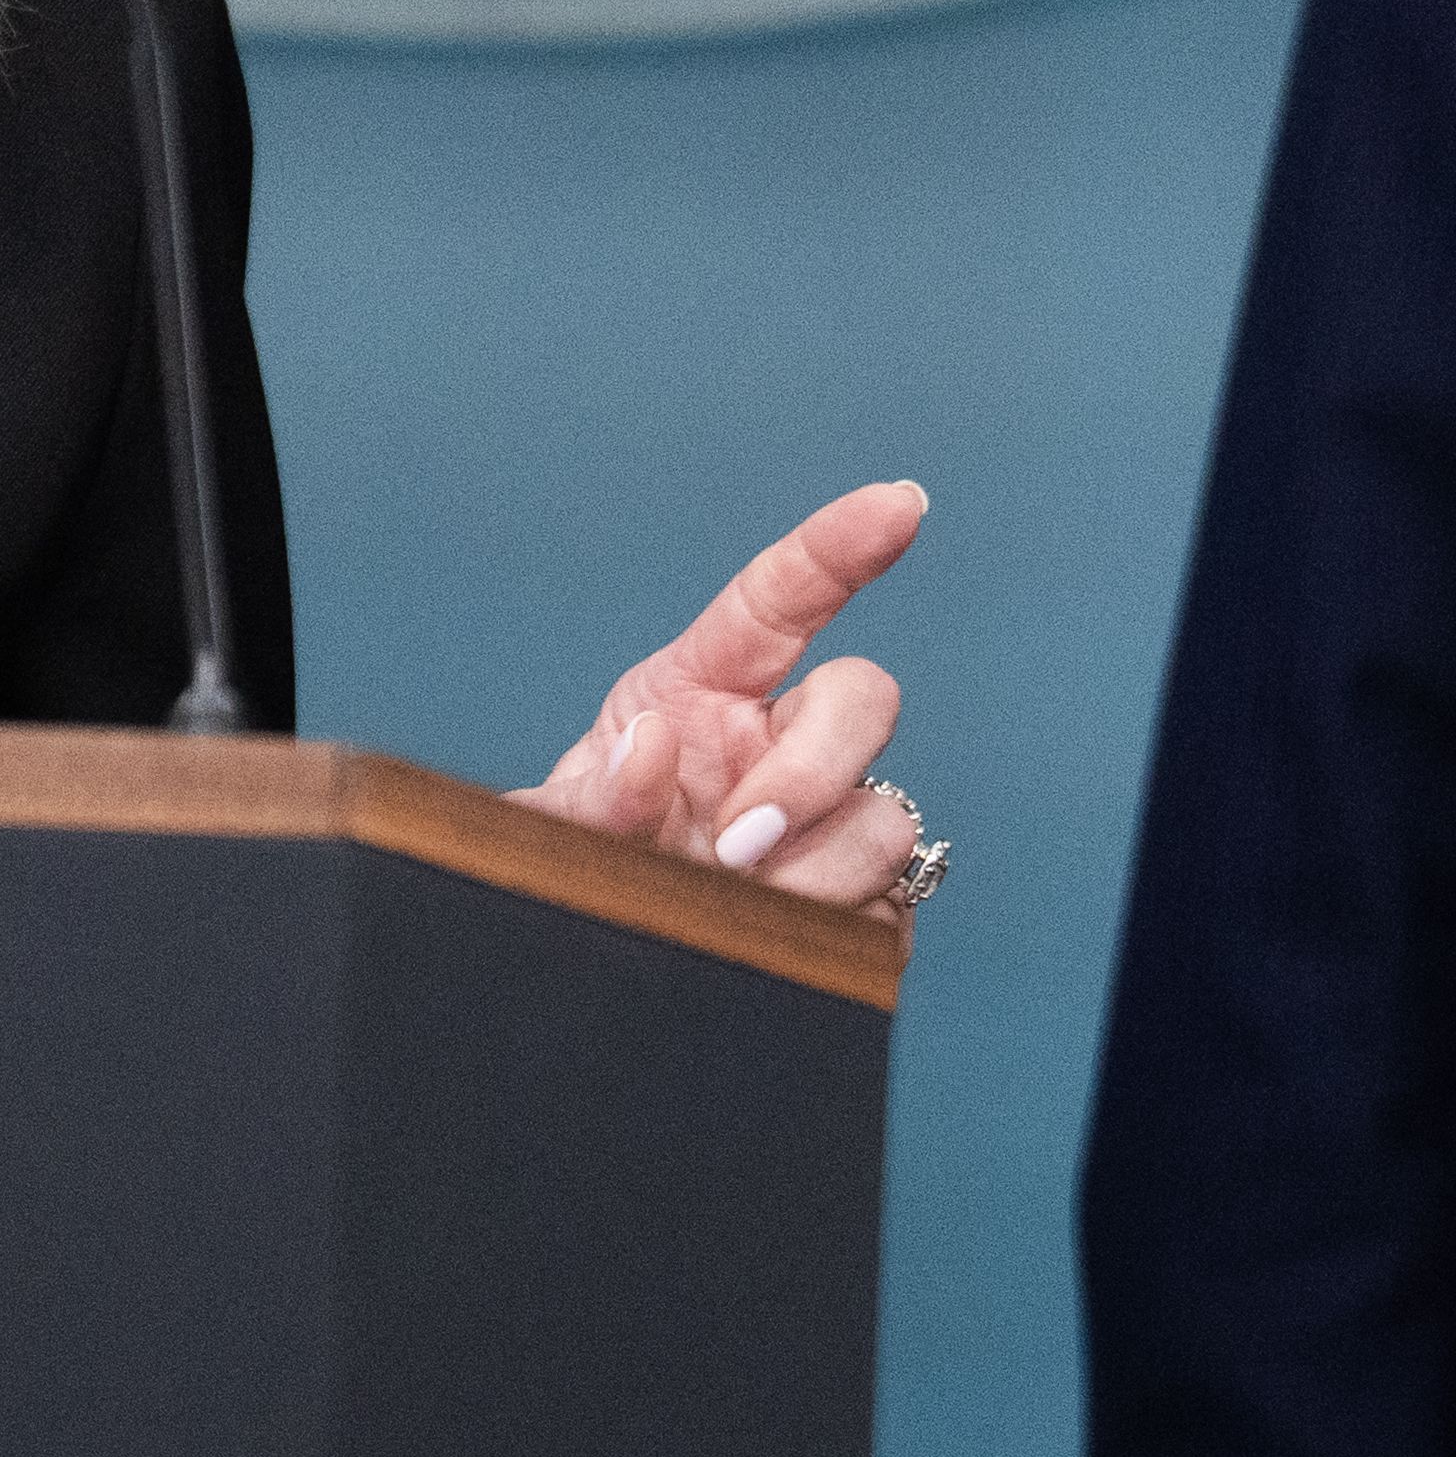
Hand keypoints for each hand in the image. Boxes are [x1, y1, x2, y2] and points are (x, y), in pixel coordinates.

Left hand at [525, 480, 929, 907]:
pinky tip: (768, 946)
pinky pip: (887, 913)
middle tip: (732, 841)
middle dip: (812, 771)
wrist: (610, 952)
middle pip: (862, 701)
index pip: (783, 597)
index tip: (899, 504)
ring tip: (730, 912)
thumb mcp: (555, 822)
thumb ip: (585, 794)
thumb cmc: (587, 860)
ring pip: (885, 821)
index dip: (840, 546)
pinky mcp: (864, 904)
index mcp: (708, 688)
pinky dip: (829, 936)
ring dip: (810, 876)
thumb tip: (651, 751)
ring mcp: (830, 822)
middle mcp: (783, 741)